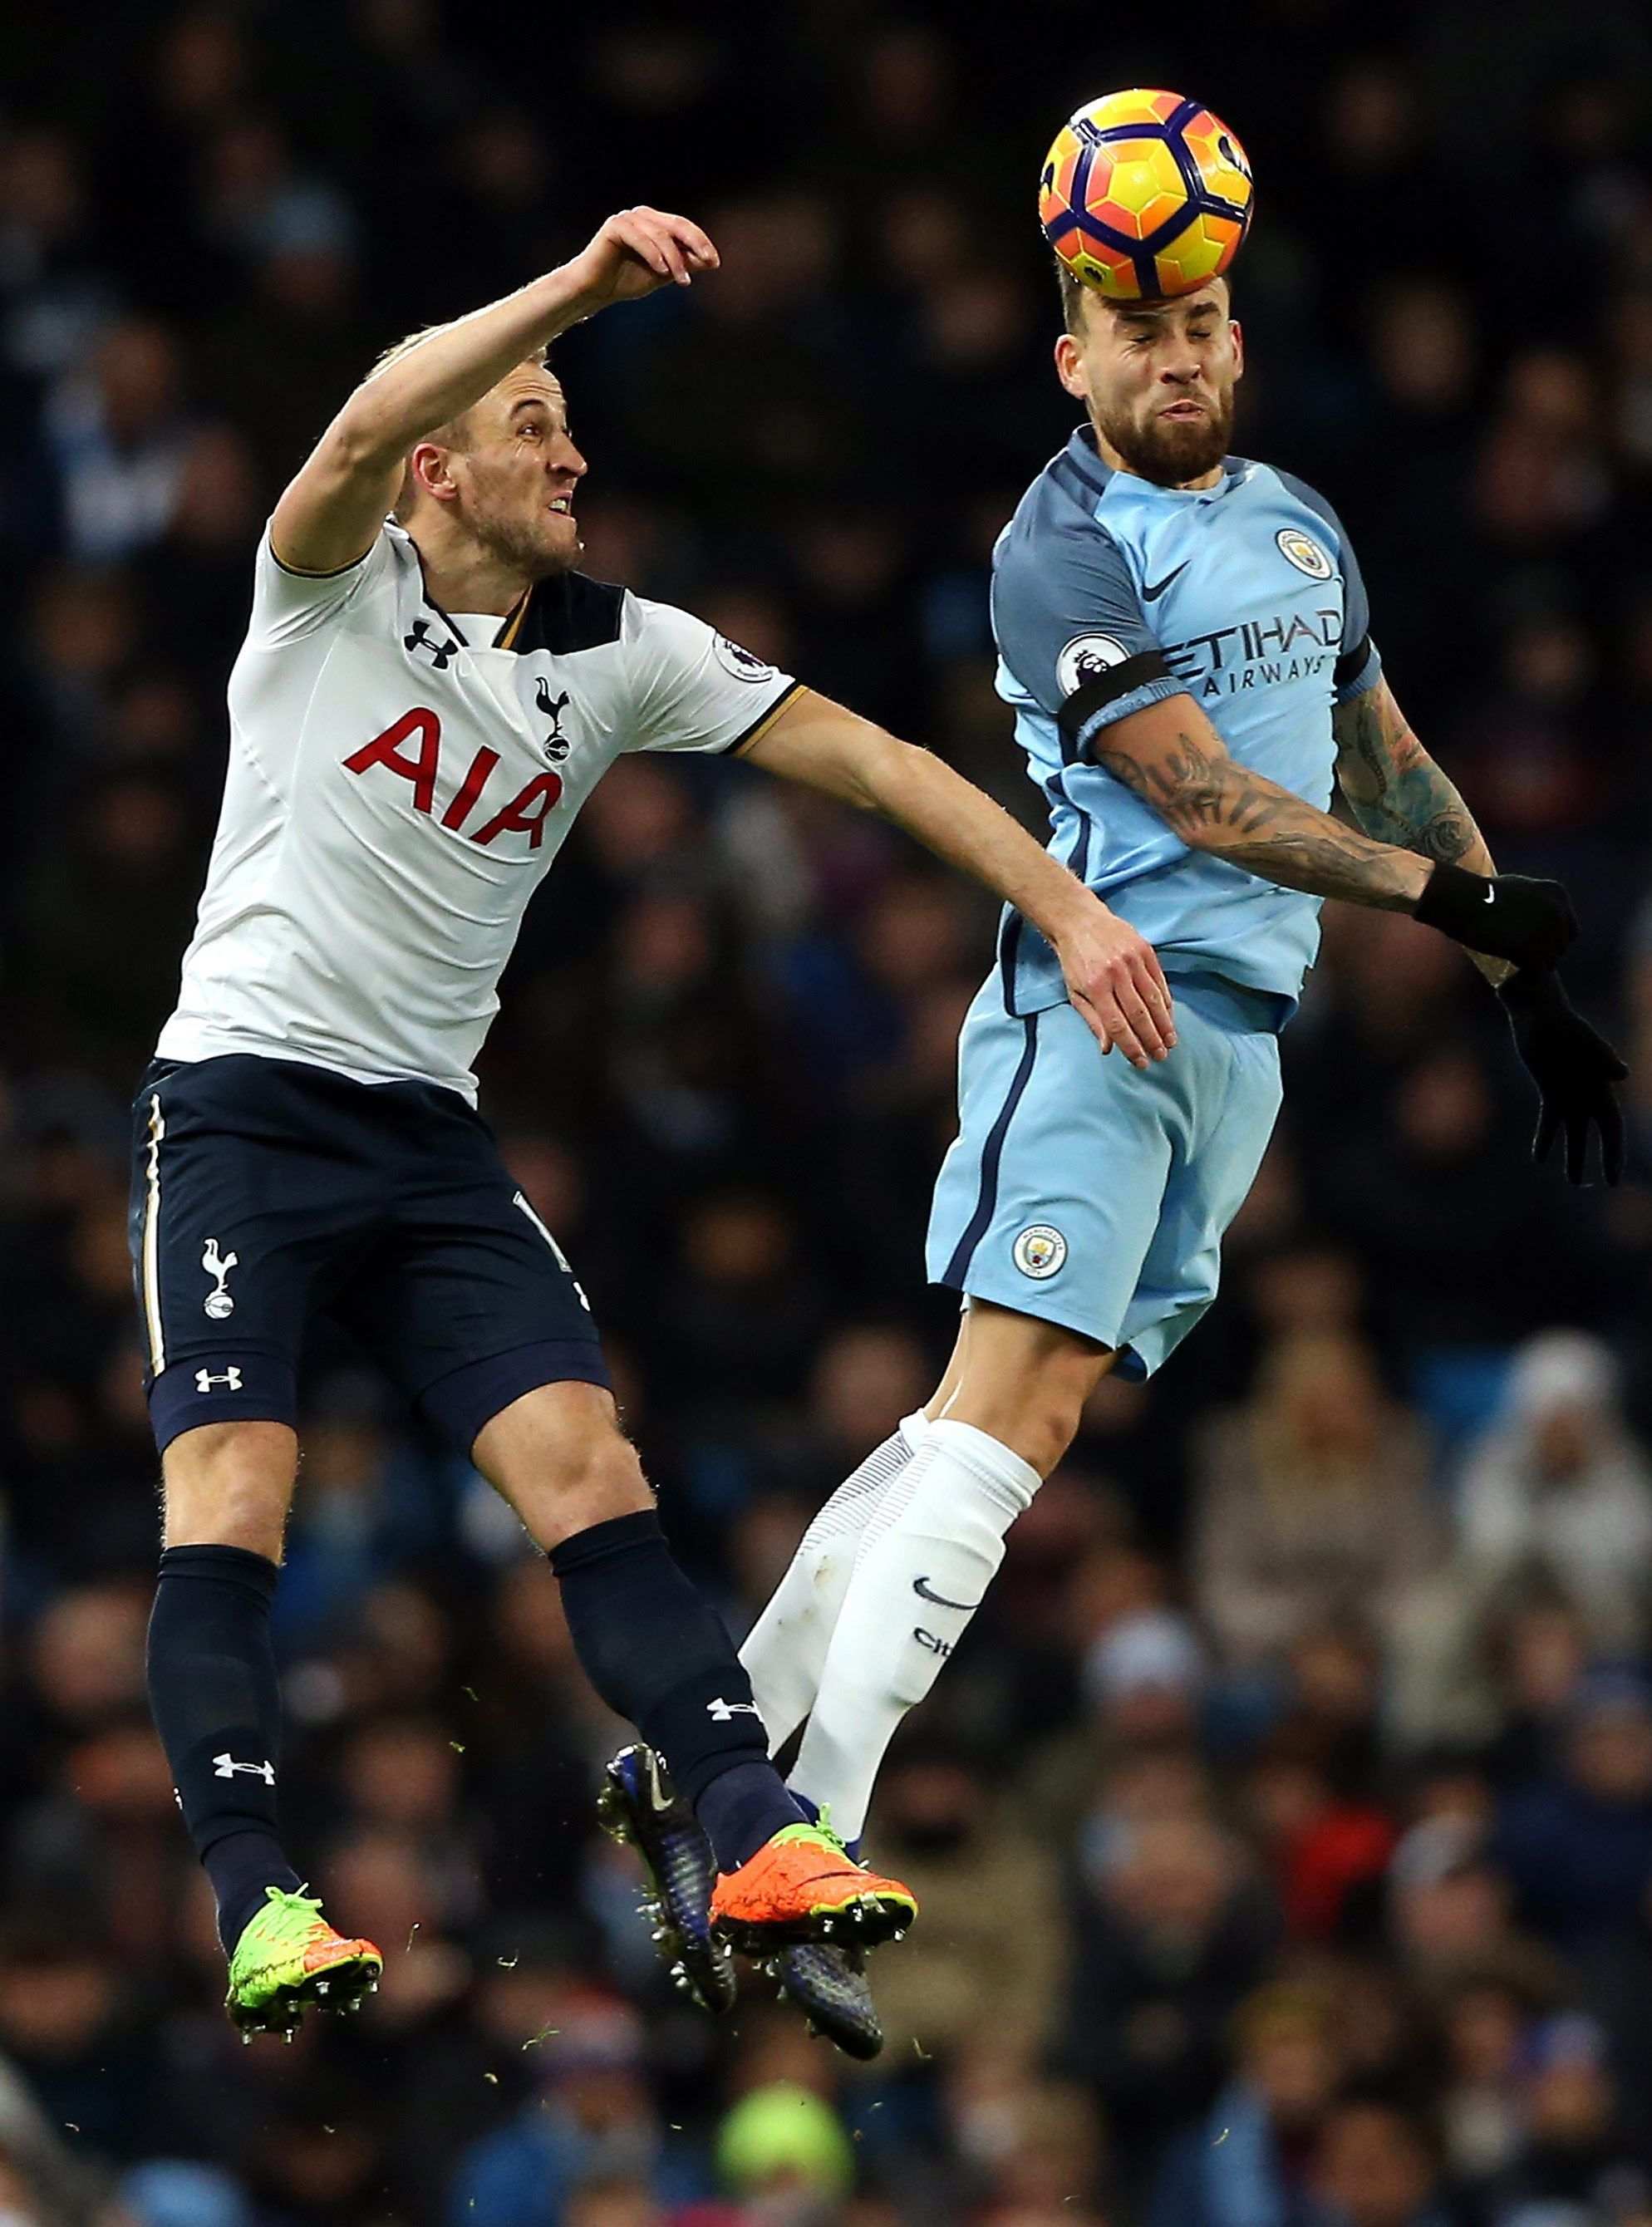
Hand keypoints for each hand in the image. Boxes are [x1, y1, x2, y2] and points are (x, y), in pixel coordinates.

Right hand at [561, 208, 718, 314]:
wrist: (595, 290)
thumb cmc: (626, 280)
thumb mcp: (663, 274)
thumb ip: (683, 264)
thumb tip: (710, 261)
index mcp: (655, 224)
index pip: (684, 228)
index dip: (701, 242)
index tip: (715, 263)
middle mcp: (643, 216)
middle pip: (676, 225)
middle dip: (696, 244)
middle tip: (709, 262)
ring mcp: (628, 219)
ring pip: (660, 235)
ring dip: (674, 259)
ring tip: (682, 281)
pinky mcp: (614, 226)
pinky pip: (640, 238)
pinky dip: (654, 255)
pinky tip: (663, 272)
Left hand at [1055, 903, 1175, 1068]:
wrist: (1080, 921)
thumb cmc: (1074, 961)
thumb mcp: (1075, 993)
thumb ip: (1092, 1021)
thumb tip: (1108, 1049)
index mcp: (1095, 987)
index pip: (1117, 1025)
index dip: (1131, 1047)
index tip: (1141, 1062)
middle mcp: (1116, 974)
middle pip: (1139, 1015)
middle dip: (1151, 1039)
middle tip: (1160, 1056)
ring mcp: (1132, 960)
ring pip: (1153, 999)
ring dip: (1164, 1024)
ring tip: (1170, 1041)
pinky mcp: (1145, 950)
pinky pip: (1159, 981)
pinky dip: (1166, 1002)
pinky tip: (1169, 1017)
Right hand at [1414, 861, 1576, 969]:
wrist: (1462, 900)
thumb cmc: (1478, 894)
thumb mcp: (1516, 888)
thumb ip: (1534, 901)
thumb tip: (1537, 916)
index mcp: (1556, 894)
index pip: (1569, 930)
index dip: (1551, 941)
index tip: (1530, 946)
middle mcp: (1558, 911)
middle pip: (1560, 947)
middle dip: (1541, 954)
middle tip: (1517, 957)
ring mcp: (1547, 930)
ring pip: (1549, 962)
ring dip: (1532, 966)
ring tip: (1511, 965)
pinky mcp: (1532, 948)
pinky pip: (1536, 973)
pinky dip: (1525, 977)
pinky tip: (1510, 975)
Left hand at [1500, 969, 1627, 1184]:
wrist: (1540, 1012)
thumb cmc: (1564, 1024)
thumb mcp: (1584, 1041)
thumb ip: (1603, 1056)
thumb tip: (1622, 1074)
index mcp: (1602, 1086)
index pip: (1612, 1128)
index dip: (1613, 1153)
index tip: (1612, 1179)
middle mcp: (1589, 1092)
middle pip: (1597, 1133)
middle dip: (1601, 1159)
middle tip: (1599, 1184)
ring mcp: (1570, 1092)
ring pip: (1574, 1132)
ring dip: (1574, 1155)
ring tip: (1574, 1181)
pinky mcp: (1549, 1089)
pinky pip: (1549, 1121)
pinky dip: (1546, 1138)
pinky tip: (1539, 1158)